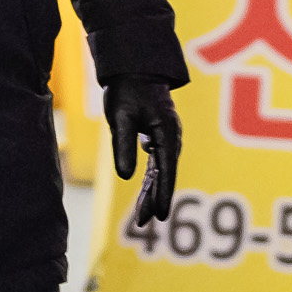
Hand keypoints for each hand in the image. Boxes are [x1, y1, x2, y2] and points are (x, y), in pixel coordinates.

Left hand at [106, 76, 182, 229]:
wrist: (135, 68)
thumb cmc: (126, 90)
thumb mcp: (120, 117)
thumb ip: (123, 145)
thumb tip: (127, 177)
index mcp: (166, 132)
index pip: (165, 170)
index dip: (163, 194)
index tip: (161, 216)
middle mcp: (171, 137)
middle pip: (164, 175)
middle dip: (155, 199)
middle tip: (143, 224)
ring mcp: (167, 137)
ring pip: (160, 171)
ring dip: (152, 192)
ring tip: (143, 216)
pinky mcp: (159, 136)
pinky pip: (157, 162)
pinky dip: (151, 178)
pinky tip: (146, 192)